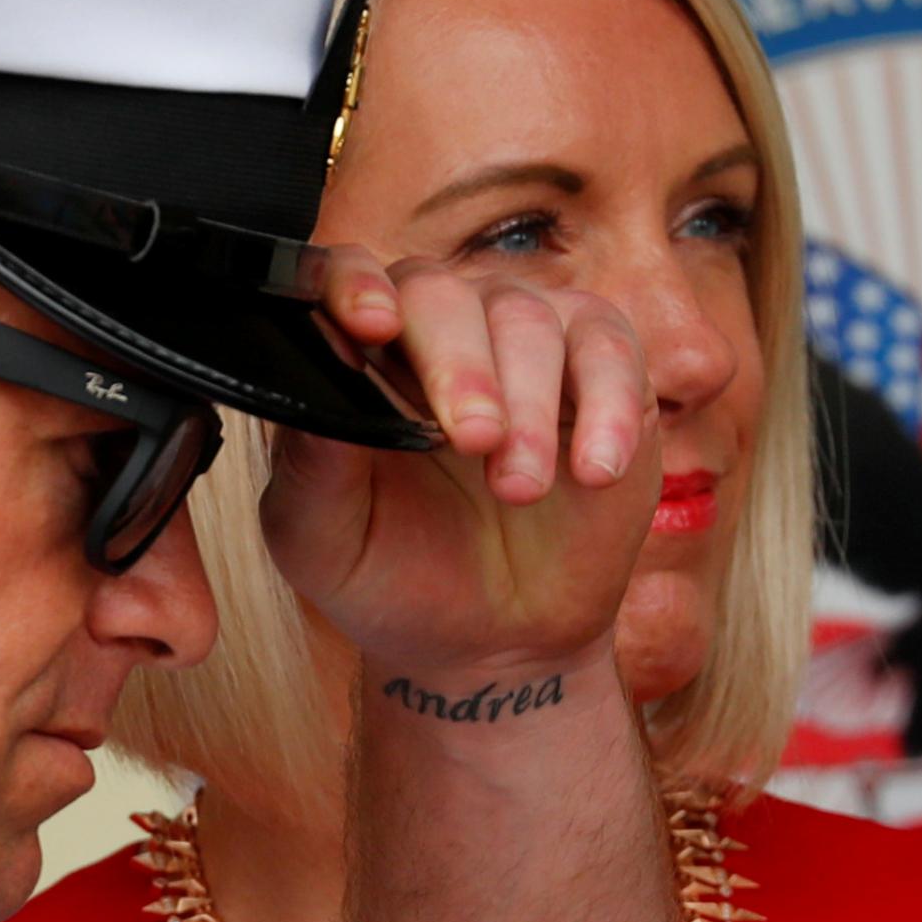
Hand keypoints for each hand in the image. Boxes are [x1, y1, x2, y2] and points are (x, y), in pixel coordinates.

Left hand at [260, 248, 658, 675]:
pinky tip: (593, 471)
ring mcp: (523, 340)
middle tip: (472, 440)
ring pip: (529, 319)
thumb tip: (315, 386)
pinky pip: (612, 352)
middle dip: (459, 364)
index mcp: (360, 353)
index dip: (357, 286)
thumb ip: (310, 464)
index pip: (347, 278)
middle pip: (444, 293)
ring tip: (519, 489)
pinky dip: (608, 407)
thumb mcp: (323, 541)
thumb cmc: (395, 576)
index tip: (371, 325)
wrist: (489, 644)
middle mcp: (438, 328)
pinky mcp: (602, 370)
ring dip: (529, 406)